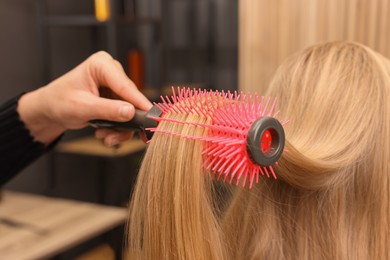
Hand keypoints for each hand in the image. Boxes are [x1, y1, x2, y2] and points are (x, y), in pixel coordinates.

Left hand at [17, 51, 152, 145]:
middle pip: (131, 99)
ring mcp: (115, 86)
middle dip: (125, 121)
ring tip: (104, 137)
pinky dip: (118, 128)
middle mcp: (112, 72)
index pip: (125, 85)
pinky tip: (105, 134)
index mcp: (102, 64)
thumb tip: (131, 112)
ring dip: (120, 128)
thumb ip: (107, 110)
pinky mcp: (116, 98)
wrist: (51, 110)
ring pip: (130, 110)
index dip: (138, 102)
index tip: (151, 117)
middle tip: (115, 137)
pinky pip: (126, 115)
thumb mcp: (82, 107)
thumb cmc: (59, 102)